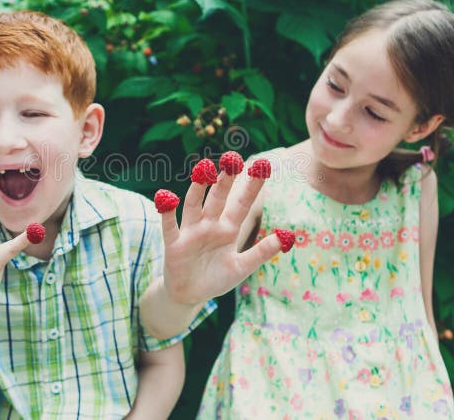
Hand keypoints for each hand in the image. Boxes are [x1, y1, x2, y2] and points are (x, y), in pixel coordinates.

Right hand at [158, 156, 282, 304]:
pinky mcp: (174, 244)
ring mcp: (191, 232)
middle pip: (218, 198)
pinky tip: (166, 197)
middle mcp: (210, 225)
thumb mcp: (242, 267)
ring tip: (204, 168)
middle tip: (233, 158)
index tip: (263, 165)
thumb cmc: (216, 278)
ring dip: (198, 187)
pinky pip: (170, 226)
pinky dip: (167, 212)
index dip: (252, 186)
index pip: (242, 203)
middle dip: (225, 179)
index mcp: (228, 229)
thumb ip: (262, 252)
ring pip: (194, 205)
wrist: (189, 295)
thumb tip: (287, 236)